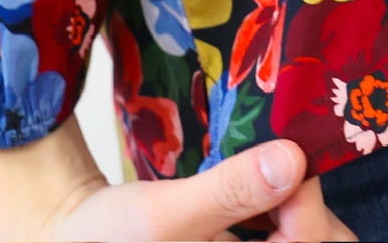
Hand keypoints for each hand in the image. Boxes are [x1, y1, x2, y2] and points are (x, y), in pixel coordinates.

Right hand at [0, 114, 355, 240]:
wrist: (71, 241)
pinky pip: (277, 236)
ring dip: (297, 206)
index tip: (287, 153)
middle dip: (310, 204)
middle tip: (287, 157)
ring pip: (301, 238)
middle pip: (316, 242)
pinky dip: (279, 211)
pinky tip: (259, 188)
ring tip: (275, 170)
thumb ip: (229, 191)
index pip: (308, 242)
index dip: (307, 201)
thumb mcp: (164, 213)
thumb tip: (293, 159)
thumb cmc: (110, 238)